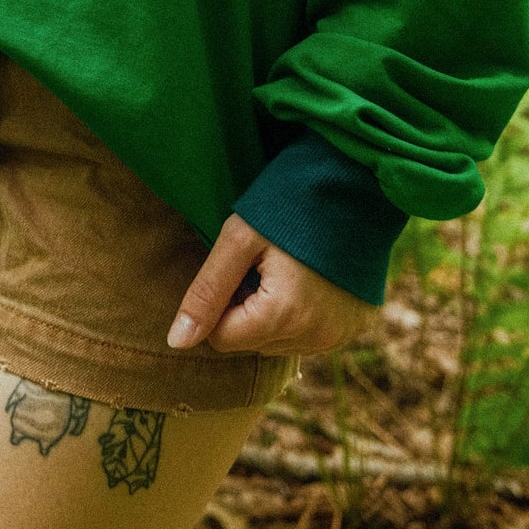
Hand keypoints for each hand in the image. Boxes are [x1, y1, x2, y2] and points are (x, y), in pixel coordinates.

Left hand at [166, 214, 372, 357]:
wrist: (352, 185)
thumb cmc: (287, 205)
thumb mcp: (239, 239)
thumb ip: (206, 292)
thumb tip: (176, 342)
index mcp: (284, 318)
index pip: (221, 339)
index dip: (219, 301)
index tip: (236, 266)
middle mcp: (316, 339)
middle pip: (250, 343)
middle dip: (244, 309)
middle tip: (260, 263)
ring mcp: (337, 338)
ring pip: (276, 343)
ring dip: (270, 315)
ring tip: (284, 269)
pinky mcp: (352, 330)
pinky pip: (307, 337)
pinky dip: (298, 316)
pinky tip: (306, 280)